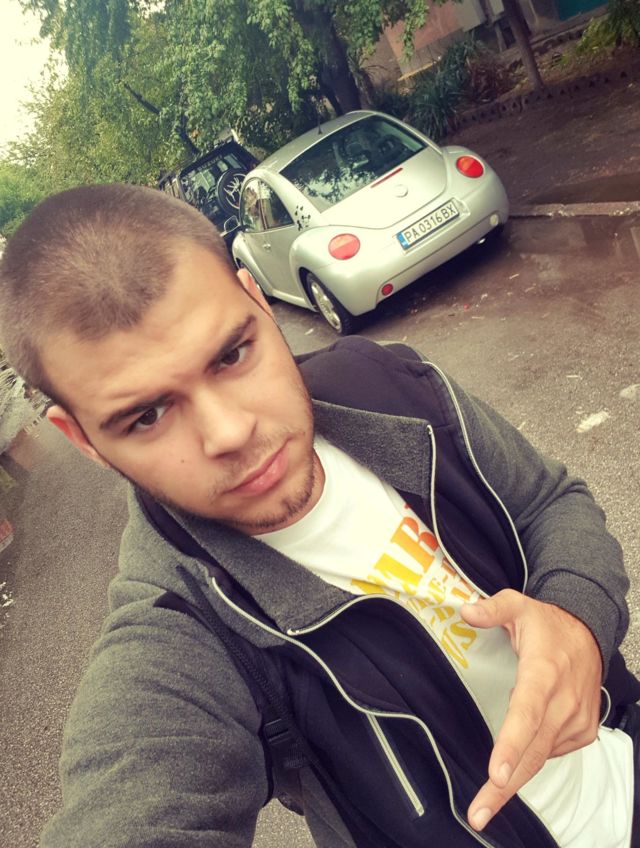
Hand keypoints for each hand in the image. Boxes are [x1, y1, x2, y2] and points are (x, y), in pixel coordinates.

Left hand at [460, 589, 602, 832]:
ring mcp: (575, 721)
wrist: (589, 634)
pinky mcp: (582, 732)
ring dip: (514, 780)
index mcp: (543, 674)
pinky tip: (519, 751)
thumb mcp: (518, 605)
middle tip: (478, 814)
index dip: (512, 745)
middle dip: (504, 787)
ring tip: (485, 802)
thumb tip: (465, 610)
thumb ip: (492, 608)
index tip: (497, 774)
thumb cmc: (547, 625)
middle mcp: (562, 703)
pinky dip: (531, 757)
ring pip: (540, 759)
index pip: (526, 714)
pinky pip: (550, 752)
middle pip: (531, 752)